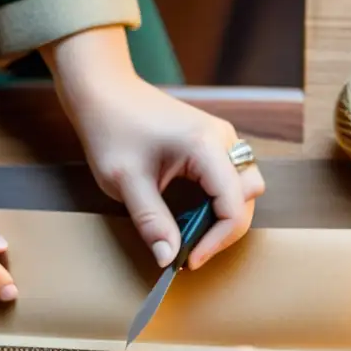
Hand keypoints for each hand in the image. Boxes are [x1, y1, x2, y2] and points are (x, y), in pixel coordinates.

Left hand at [43, 28, 265, 269]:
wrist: (103, 90)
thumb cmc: (111, 128)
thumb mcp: (125, 182)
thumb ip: (151, 222)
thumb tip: (168, 259)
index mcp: (205, 146)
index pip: (232, 205)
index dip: (216, 240)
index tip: (188, 260)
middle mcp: (223, 139)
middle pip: (248, 197)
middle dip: (224, 230)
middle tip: (191, 251)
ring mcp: (221, 138)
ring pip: (245, 187)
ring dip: (225, 215)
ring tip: (192, 233)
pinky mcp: (214, 142)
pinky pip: (232, 178)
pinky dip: (219, 202)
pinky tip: (191, 214)